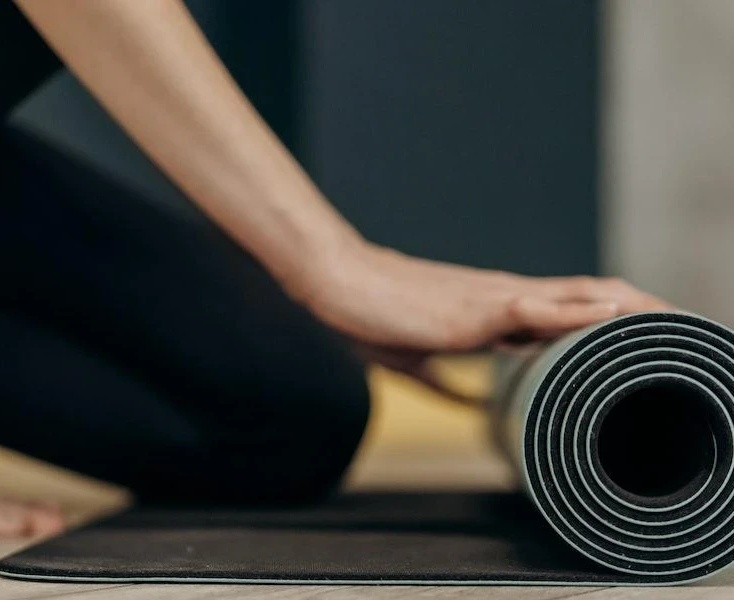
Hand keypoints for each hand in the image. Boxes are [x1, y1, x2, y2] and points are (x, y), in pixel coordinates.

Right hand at [299, 241, 670, 388]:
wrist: (341, 284)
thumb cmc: (373, 314)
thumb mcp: (415, 359)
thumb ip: (446, 382)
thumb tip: (470, 404)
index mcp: (494, 310)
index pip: (566, 311)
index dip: (609, 320)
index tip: (643, 337)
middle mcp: (505, 298)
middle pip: (591, 298)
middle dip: (641, 312)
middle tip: (683, 329)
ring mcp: (496, 299)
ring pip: (582, 297)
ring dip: (632, 309)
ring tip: (676, 322)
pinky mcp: (479, 309)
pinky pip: (542, 310)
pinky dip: (584, 314)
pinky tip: (621, 317)